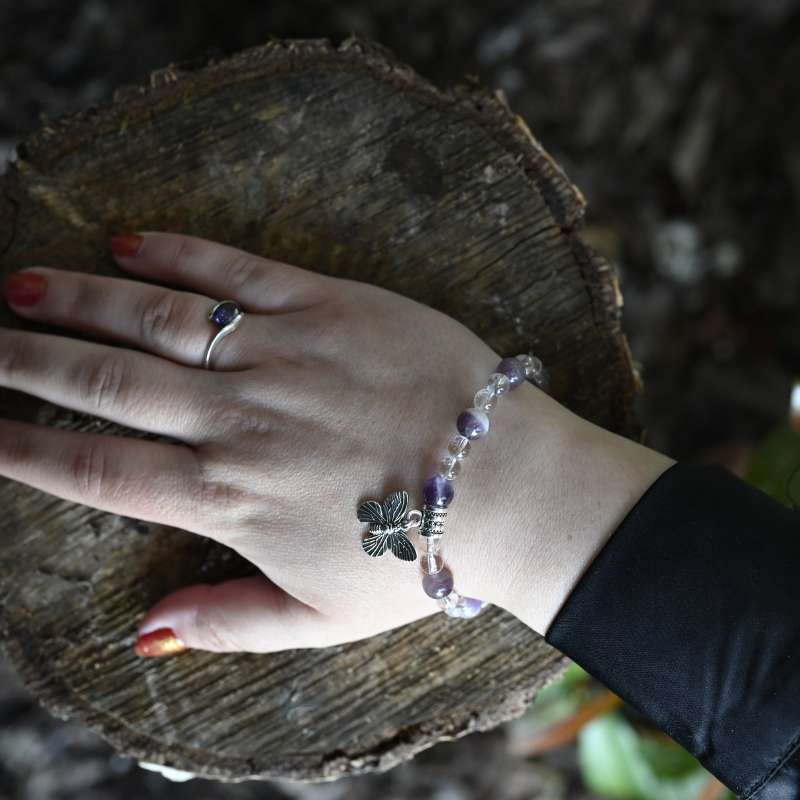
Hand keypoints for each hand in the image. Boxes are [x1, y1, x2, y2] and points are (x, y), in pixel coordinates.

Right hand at [0, 232, 673, 655]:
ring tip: (21, 285)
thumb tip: (143, 637)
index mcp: (226, 497)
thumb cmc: (419, 556)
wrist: (510, 487)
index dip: (18, 444)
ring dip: (81, 298)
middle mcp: (237, 420)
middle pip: (104, 383)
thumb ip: (227, 624)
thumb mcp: (321, 618)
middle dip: (27, 360)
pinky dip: (180, 253)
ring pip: (155, 318)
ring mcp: (282, 355)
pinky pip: (238, 272)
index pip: (92, 468)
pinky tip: (132, 243)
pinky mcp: (329, 306)